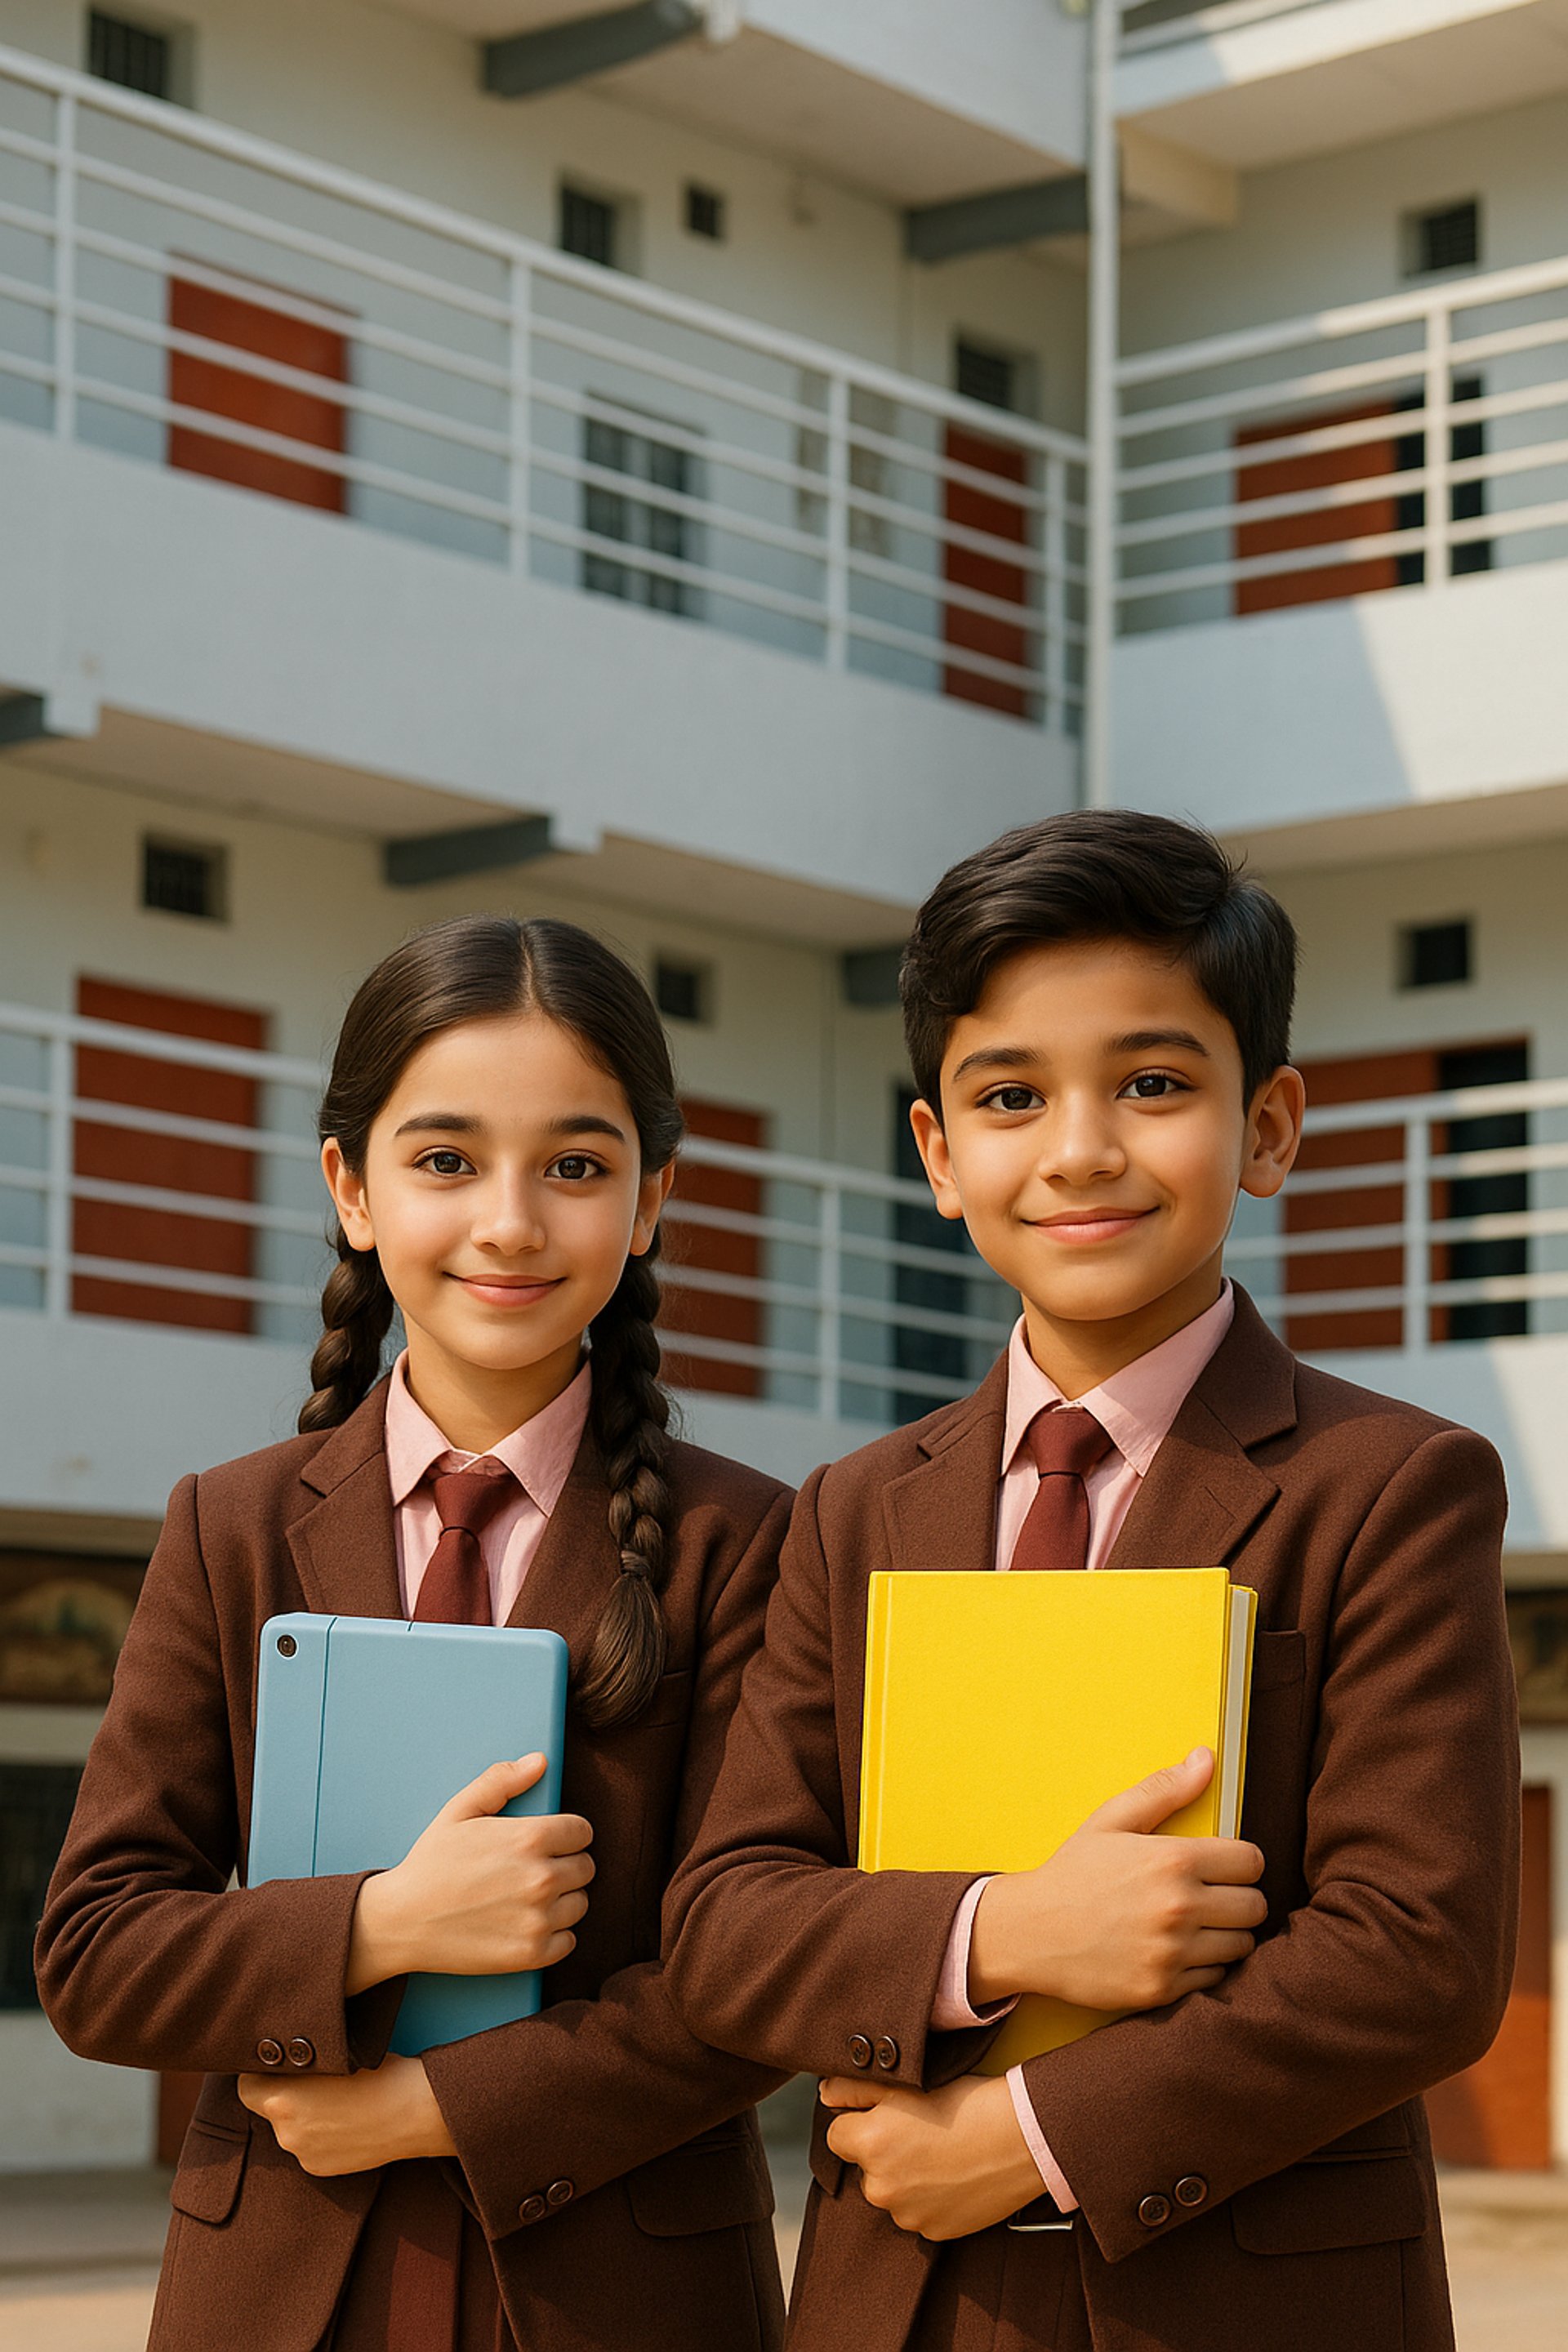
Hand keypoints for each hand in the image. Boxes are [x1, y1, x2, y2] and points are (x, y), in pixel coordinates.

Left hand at [238, 2055, 454, 2175]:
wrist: (415, 2112)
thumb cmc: (379, 2073)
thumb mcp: (334, 2056)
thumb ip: (300, 2067)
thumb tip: (281, 2062)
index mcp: (283, 2101)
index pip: (245, 2088)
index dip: (258, 2074)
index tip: (275, 2065)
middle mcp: (286, 2134)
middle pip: (270, 2108)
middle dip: (285, 2094)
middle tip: (315, 2079)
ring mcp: (304, 2156)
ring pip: (291, 2128)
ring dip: (304, 2116)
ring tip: (338, 2099)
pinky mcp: (321, 2170)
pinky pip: (309, 2147)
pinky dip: (320, 2135)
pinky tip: (346, 2121)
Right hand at [346, 1754, 592, 1993]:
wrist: (402, 1922)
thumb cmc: (431, 1863)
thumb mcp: (459, 1810)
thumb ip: (502, 1781)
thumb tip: (540, 1761)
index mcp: (530, 1838)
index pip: (583, 1832)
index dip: (566, 1835)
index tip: (549, 1843)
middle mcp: (541, 1879)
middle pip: (586, 1867)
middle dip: (566, 1865)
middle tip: (533, 1871)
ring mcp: (538, 1919)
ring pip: (580, 1903)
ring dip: (562, 1900)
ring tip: (527, 1898)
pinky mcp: (531, 1954)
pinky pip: (569, 1941)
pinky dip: (554, 1935)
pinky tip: (526, 1925)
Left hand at [821, 2073, 1042, 2239]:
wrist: (1019, 2138)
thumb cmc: (964, 2103)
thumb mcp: (906, 2083)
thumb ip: (854, 2088)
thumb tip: (824, 2094)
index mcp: (869, 2145)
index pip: (837, 2136)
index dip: (860, 2120)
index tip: (889, 2113)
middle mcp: (880, 2187)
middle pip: (865, 2167)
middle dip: (883, 2151)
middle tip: (922, 2130)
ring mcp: (907, 2215)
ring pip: (892, 2192)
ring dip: (906, 2177)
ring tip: (943, 2152)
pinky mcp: (933, 2232)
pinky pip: (918, 2213)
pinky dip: (930, 2198)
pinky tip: (954, 2175)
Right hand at [968, 1748, 1265, 2012]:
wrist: (1031, 1932)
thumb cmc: (1074, 1873)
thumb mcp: (1111, 1820)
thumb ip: (1164, 1789)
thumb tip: (1206, 1758)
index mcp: (1172, 1860)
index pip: (1252, 1862)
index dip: (1242, 1862)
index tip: (1225, 1867)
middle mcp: (1179, 1907)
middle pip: (1255, 1906)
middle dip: (1239, 1898)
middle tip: (1213, 1896)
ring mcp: (1172, 1952)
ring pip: (1242, 1944)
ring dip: (1227, 1934)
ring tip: (1198, 1924)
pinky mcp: (1163, 1989)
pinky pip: (1216, 1978)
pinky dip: (1205, 1965)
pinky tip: (1179, 1950)